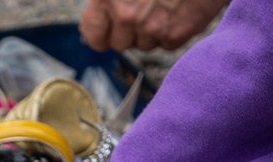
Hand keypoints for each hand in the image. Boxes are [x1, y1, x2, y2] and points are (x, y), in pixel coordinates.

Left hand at [80, 0, 227, 51]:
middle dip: (129, 31)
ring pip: (144, 45)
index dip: (102, 33)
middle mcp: (127, 15)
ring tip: (165, 6)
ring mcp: (152, 27)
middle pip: (120, 44)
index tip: (108, 30)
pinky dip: (172, 31)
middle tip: (145, 11)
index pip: (93, 35)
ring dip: (151, 31)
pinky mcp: (176, 34)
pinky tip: (179, 10)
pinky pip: (167, 44)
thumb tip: (99, 22)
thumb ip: (110, 0)